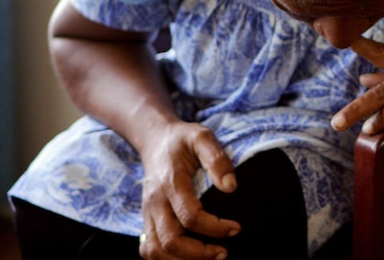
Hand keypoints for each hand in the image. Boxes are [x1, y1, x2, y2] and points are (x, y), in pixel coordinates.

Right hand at [138, 121, 240, 259]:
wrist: (154, 139)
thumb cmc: (182, 140)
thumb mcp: (202, 137)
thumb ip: (217, 159)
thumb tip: (231, 187)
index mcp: (171, 182)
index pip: (190, 216)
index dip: (215, 228)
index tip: (236, 228)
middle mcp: (155, 202)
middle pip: (170, 240)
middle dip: (199, 253)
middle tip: (224, 252)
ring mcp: (148, 213)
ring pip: (156, 250)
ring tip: (209, 257)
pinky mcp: (147, 219)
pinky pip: (148, 249)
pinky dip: (166, 259)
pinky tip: (187, 257)